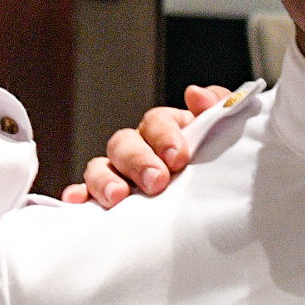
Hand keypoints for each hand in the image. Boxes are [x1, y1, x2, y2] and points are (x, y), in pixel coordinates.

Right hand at [67, 85, 240, 203]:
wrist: (224, 209)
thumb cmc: (222, 167)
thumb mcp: (227, 136)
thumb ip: (218, 109)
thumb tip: (195, 94)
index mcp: (169, 131)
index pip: (157, 121)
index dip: (165, 136)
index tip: (179, 157)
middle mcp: (140, 149)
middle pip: (124, 142)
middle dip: (137, 161)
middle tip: (156, 181)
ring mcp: (121, 174)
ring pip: (101, 166)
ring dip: (105, 179)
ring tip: (117, 197)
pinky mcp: (108, 200)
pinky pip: (86, 194)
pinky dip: (80, 195)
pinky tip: (77, 201)